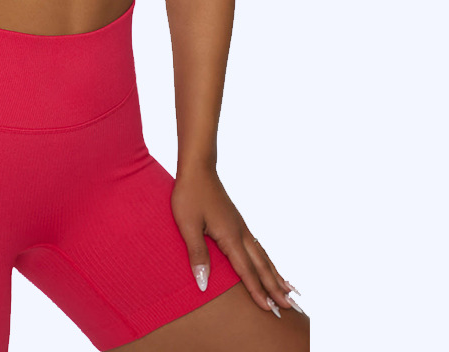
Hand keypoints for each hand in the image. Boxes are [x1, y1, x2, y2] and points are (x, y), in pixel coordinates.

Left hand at [171, 166, 300, 316]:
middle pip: (261, 265)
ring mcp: (240, 225)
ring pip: (262, 255)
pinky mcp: (236, 220)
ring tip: (288, 289)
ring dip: (274, 274)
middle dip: (274, 288)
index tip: (270, 309)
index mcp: (230, 236)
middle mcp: (240, 232)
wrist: (198, 168)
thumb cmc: (190, 195)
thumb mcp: (187, 225)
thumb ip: (197, 254)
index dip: (257, 291)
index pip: (246, 270)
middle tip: (289, 307)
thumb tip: (204, 283)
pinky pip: (256, 245)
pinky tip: (266, 262)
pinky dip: (266, 259)